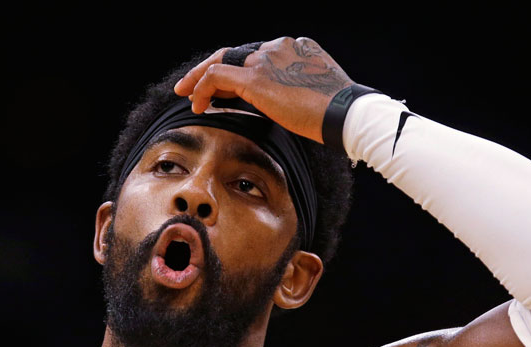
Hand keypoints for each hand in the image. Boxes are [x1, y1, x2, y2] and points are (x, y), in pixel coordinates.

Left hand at [173, 37, 353, 144]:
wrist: (345, 114)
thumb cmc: (336, 114)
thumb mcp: (314, 94)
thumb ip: (293, 91)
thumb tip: (281, 104)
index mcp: (296, 48)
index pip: (255, 57)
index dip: (235, 74)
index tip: (221, 91)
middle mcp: (279, 47)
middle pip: (235, 54)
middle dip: (209, 69)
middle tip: (190, 86)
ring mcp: (267, 58)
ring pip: (221, 60)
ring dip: (199, 77)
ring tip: (185, 93)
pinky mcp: (256, 76)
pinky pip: (217, 76)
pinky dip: (202, 88)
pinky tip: (197, 104)